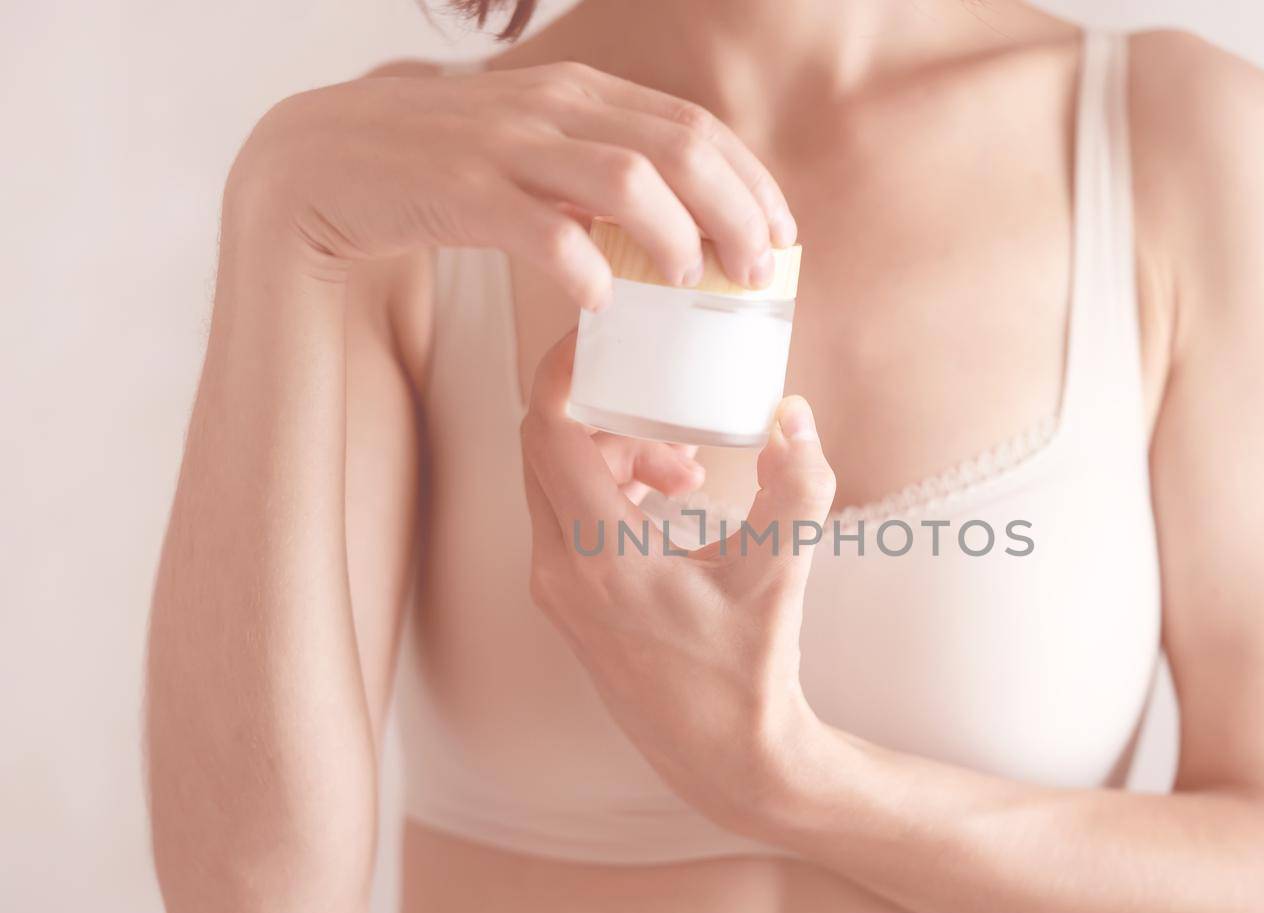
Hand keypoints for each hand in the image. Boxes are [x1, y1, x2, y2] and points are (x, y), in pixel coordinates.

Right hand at [227, 61, 796, 303]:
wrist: (320, 165)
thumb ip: (595, 174)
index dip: (749, 180)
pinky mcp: (458, 192)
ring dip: (675, 235)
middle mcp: (551, 108)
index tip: (782, 235)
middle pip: (678, 147)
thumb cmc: (440, 171)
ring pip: (624, 178)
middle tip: (758, 272)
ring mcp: (505, 146)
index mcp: (579, 94)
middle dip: (736, 210)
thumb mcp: (532, 153)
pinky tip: (601, 305)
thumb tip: (674, 223)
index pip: (692, 125)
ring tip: (694, 285)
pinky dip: (582, 267)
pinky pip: (539, 229)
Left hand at [518, 332, 836, 834]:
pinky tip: (672, 497)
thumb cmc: (751, 673)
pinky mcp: (569, 604)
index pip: (548, 429)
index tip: (604, 333)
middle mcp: (559, 570)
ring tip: (686, 461)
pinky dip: (608, 487)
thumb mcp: (782, 572)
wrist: (729, 760)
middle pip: (546, 446)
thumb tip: (791, 414)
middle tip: (663, 394)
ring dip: (612, 450)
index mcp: (599, 555)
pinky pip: (566, 516)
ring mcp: (557, 591)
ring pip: (554, 481)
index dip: (566, 368)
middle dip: (605, 409)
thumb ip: (797, 486)